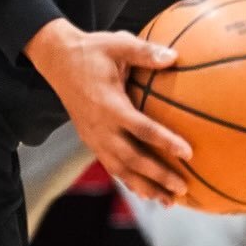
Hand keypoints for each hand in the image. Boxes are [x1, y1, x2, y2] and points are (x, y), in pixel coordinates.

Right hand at [24, 18, 192, 204]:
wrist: (57, 60)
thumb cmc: (93, 50)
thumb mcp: (118, 43)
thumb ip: (145, 52)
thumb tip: (175, 56)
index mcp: (109, 105)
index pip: (141, 128)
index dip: (164, 142)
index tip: (188, 153)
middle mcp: (100, 127)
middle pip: (131, 158)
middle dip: (157, 175)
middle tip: (183, 188)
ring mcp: (93, 136)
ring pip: (120, 169)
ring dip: (145, 186)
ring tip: (169, 202)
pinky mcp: (90, 140)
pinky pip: (111, 165)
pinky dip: (129, 181)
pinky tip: (146, 192)